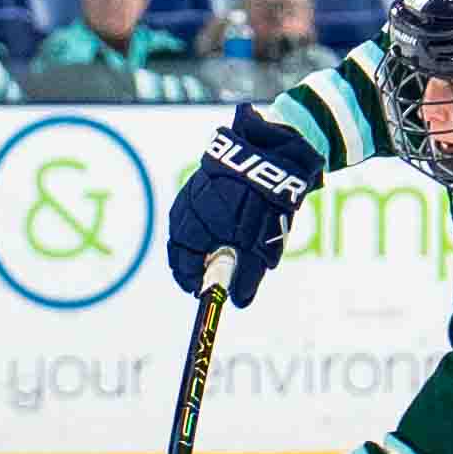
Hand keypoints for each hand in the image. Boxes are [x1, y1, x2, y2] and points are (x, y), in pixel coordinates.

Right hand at [167, 105, 323, 305]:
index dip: (190, 279)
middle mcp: (190, 208)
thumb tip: (239, 302)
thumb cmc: (267, 203)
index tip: (198, 291)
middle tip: (201, 278)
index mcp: (200, 226)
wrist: (272, 152)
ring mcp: (193, 191)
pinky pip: (191, 208)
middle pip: (180, 243)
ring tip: (207, 256)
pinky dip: (197, 225)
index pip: (184, 261)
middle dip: (189, 263)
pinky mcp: (201, 179)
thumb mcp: (263, 245)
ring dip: (192, 244)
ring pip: (183, 225)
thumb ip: (249, 275)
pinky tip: (212, 230)